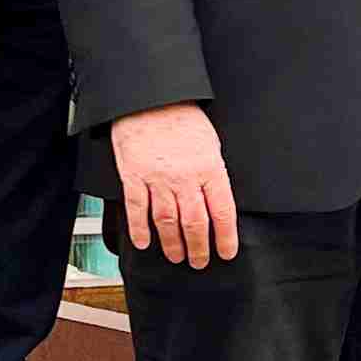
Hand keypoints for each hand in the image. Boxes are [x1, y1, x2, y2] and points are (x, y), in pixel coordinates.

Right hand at [111, 103, 239, 267]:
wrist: (150, 99)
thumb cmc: (182, 117)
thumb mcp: (211, 143)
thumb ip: (213, 173)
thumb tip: (218, 200)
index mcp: (209, 168)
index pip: (222, 212)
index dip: (225, 237)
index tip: (226, 253)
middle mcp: (185, 178)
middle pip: (194, 223)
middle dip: (199, 247)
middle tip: (200, 261)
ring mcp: (157, 179)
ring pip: (167, 222)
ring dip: (172, 244)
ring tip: (177, 256)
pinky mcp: (133, 177)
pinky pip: (137, 211)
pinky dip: (140, 230)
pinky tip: (144, 242)